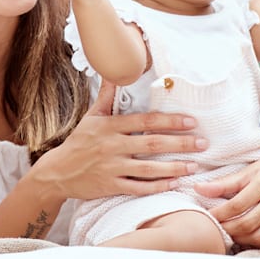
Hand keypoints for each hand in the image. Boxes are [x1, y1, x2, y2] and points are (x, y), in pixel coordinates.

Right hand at [30, 84, 203, 200]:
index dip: (169, 121)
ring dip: (174, 167)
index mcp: (110, 127)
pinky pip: (138, 187)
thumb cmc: (79, 142)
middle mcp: (112, 146)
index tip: (191, 121)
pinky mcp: (111, 186)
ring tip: (194, 165)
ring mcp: (112, 168)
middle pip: (151, 144)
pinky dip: (157, 186)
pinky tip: (175, 184)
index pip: (145, 121)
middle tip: (202, 143)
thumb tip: (116, 71)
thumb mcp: (91, 116)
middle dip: (180, 143)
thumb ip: (107, 96)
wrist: (57, 172)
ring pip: (148, 168)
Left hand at [197, 141, 259, 246]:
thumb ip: (224, 182)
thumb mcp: (247, 168)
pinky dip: (252, 239)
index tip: (207, 215)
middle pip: (247, 222)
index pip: (238, 204)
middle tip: (213, 226)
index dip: (220, 213)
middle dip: (227, 228)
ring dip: (239, 237)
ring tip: (225, 231)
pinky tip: (241, 235)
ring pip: (258, 234)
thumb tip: (198, 189)